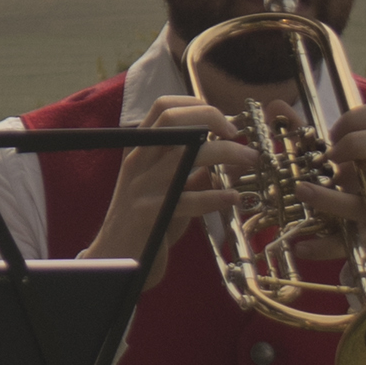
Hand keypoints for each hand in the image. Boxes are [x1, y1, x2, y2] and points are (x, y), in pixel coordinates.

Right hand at [99, 99, 248, 285]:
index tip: (225, 120)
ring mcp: (142, 187)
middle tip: (238, 134)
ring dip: (225, 152)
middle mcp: (138, 161)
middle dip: (212, 119)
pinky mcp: (149, 214)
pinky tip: (233, 198)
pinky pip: (188, 199)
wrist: (116, 259)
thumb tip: (228, 152)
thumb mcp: (167, 187)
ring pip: (186, 155)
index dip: (197, 105)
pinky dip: (216, 196)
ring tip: (250, 158)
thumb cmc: (147, 221)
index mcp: (139, 149)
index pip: (163, 107)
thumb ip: (191, 168)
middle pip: (173, 121)